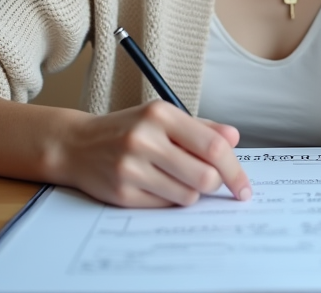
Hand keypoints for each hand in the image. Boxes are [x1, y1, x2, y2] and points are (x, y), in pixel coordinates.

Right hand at [55, 101, 251, 206]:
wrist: (76, 145)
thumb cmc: (127, 129)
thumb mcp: (162, 118)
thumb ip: (201, 128)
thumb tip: (234, 139)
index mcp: (161, 115)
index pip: (213, 147)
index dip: (235, 170)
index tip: (244, 188)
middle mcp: (145, 139)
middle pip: (204, 177)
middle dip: (214, 184)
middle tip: (208, 181)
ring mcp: (131, 168)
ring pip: (187, 195)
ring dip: (190, 192)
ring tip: (174, 177)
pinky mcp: (122, 193)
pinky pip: (165, 205)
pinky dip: (169, 199)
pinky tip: (155, 184)